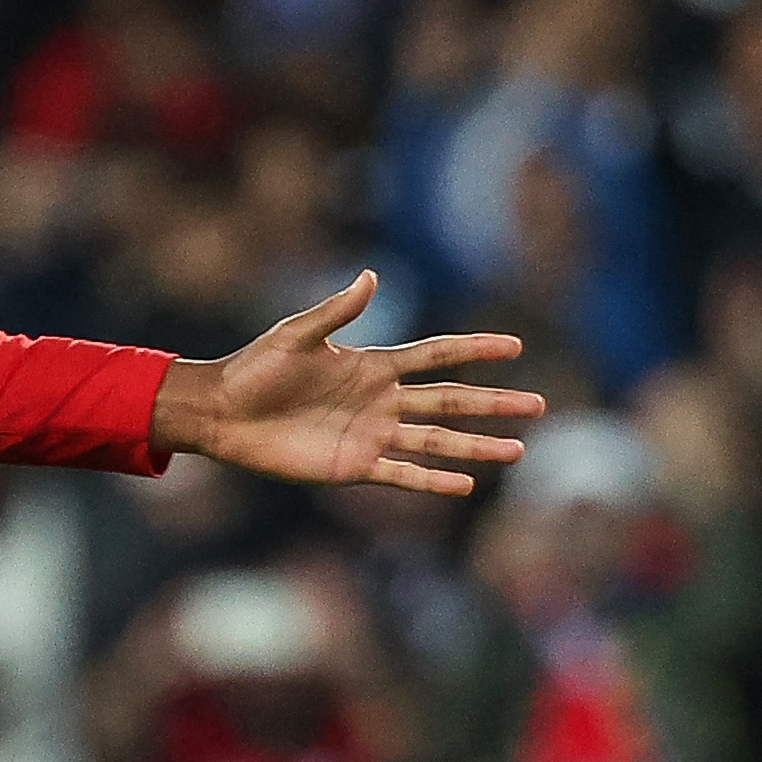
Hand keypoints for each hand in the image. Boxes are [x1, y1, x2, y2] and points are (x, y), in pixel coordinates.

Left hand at [150, 272, 544, 496]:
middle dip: (494, 403)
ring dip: (477, 446)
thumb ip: (337, 311)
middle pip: (451, 400)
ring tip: (518, 451)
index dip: (475, 349)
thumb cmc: (254, 368)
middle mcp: (381, 400)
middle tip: (539, 406)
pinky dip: (432, 480)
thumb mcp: (296, 334)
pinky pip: (403, 475)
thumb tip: (372, 277)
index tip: (515, 346)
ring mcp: (372, 435)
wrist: (222, 413)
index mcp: (373, 364)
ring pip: (437, 440)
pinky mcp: (354, 466)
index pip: (436, 354)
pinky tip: (466, 485)